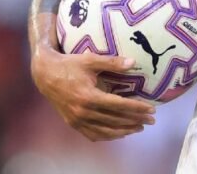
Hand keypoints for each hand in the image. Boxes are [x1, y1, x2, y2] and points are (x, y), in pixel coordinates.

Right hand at [31, 47, 155, 140]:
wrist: (45, 75)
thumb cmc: (69, 65)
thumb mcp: (90, 60)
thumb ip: (112, 62)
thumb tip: (133, 63)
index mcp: (88, 96)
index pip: (119, 105)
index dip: (137, 108)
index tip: (151, 109)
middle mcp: (83, 112)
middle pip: (115, 120)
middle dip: (136, 120)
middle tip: (152, 120)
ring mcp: (77, 120)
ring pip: (105, 130)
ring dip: (124, 130)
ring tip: (139, 127)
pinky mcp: (73, 123)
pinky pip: (92, 134)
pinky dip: (107, 136)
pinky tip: (119, 133)